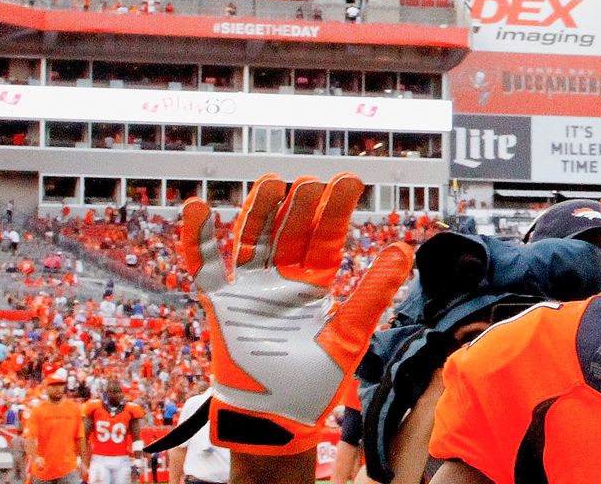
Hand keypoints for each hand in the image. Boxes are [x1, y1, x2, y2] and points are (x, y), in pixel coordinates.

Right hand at [182, 173, 411, 452]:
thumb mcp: (349, 335)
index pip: (326, 238)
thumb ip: (372, 293)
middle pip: (290, 231)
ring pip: (252, 238)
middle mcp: (282, 280)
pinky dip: (197, 239)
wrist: (276, 419)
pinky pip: (205, 266)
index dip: (336, 210)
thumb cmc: (315, 382)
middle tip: (311, 182)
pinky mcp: (220, 304)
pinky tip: (196, 208)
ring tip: (271, 183)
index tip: (349, 180)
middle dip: (300, 206)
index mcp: (315, 284)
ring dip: (259, 210)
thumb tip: (403, 249)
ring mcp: (250, 289)